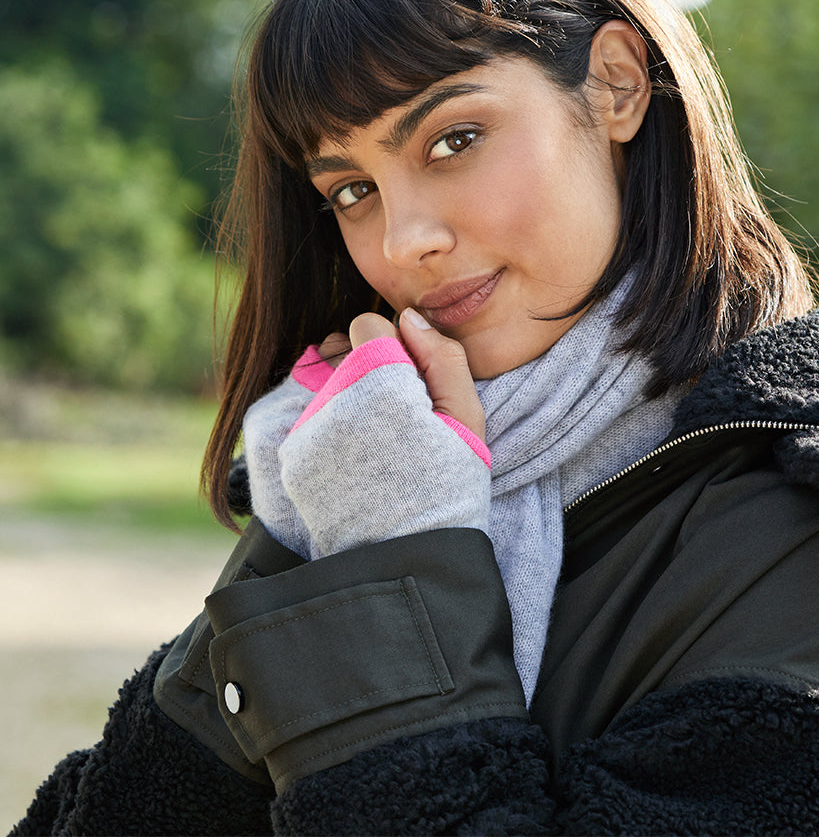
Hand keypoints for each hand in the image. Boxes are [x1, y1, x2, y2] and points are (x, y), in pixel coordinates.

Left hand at [279, 309, 491, 556]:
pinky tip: (358, 466)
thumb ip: (444, 357)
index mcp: (381, 382)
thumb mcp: (468, 419)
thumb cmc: (448, 489)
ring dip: (349, 402)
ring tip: (378, 447)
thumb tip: (408, 317)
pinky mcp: (291, 457)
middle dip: (370, 375)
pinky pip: (310, 422)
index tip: (409, 382)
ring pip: (325, 387)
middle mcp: (335, 398)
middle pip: (344, 355)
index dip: (393, 349)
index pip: (368, 325)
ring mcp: (307, 429)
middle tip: (399, 423)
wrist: (405, 561)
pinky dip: (331, 433)